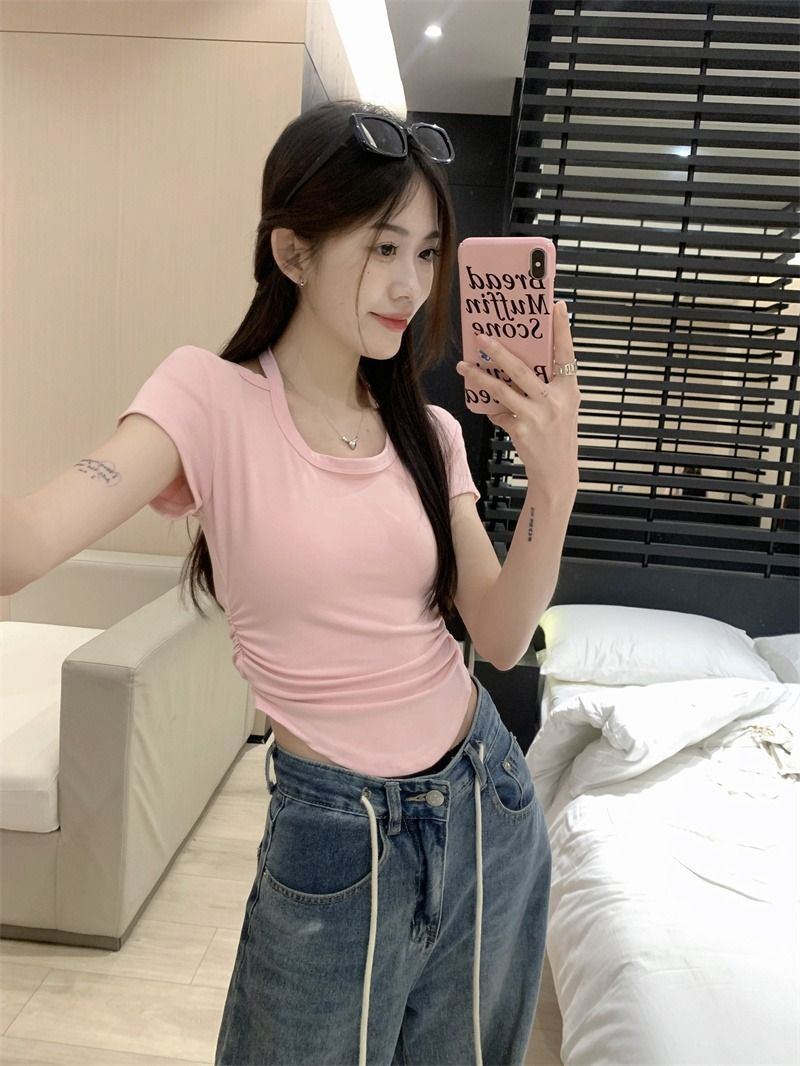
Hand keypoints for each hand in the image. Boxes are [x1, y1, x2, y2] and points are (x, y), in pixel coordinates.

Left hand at [455, 300, 580, 499]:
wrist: (556, 471)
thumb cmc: (558, 434)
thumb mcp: (563, 406)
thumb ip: (548, 386)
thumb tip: (515, 364)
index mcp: (569, 390)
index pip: (566, 354)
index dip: (562, 330)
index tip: (556, 306)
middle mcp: (555, 401)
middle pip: (522, 370)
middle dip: (499, 351)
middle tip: (482, 337)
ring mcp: (537, 416)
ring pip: (502, 390)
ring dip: (480, 377)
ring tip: (463, 366)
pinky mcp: (521, 429)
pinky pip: (499, 412)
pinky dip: (491, 409)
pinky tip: (486, 406)